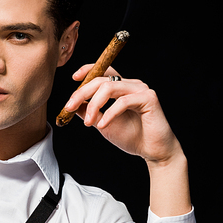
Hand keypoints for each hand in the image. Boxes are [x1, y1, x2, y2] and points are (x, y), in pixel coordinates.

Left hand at [63, 64, 191, 215]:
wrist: (154, 151)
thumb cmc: (132, 137)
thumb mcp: (104, 124)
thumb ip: (91, 113)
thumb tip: (73, 106)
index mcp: (122, 88)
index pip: (104, 72)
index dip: (88, 70)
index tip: (74, 78)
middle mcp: (132, 85)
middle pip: (102, 79)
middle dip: (82, 92)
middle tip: (69, 107)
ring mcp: (141, 90)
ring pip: (110, 87)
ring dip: (94, 104)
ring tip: (87, 122)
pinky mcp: (148, 98)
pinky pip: (122, 102)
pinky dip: (109, 114)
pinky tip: (102, 125)